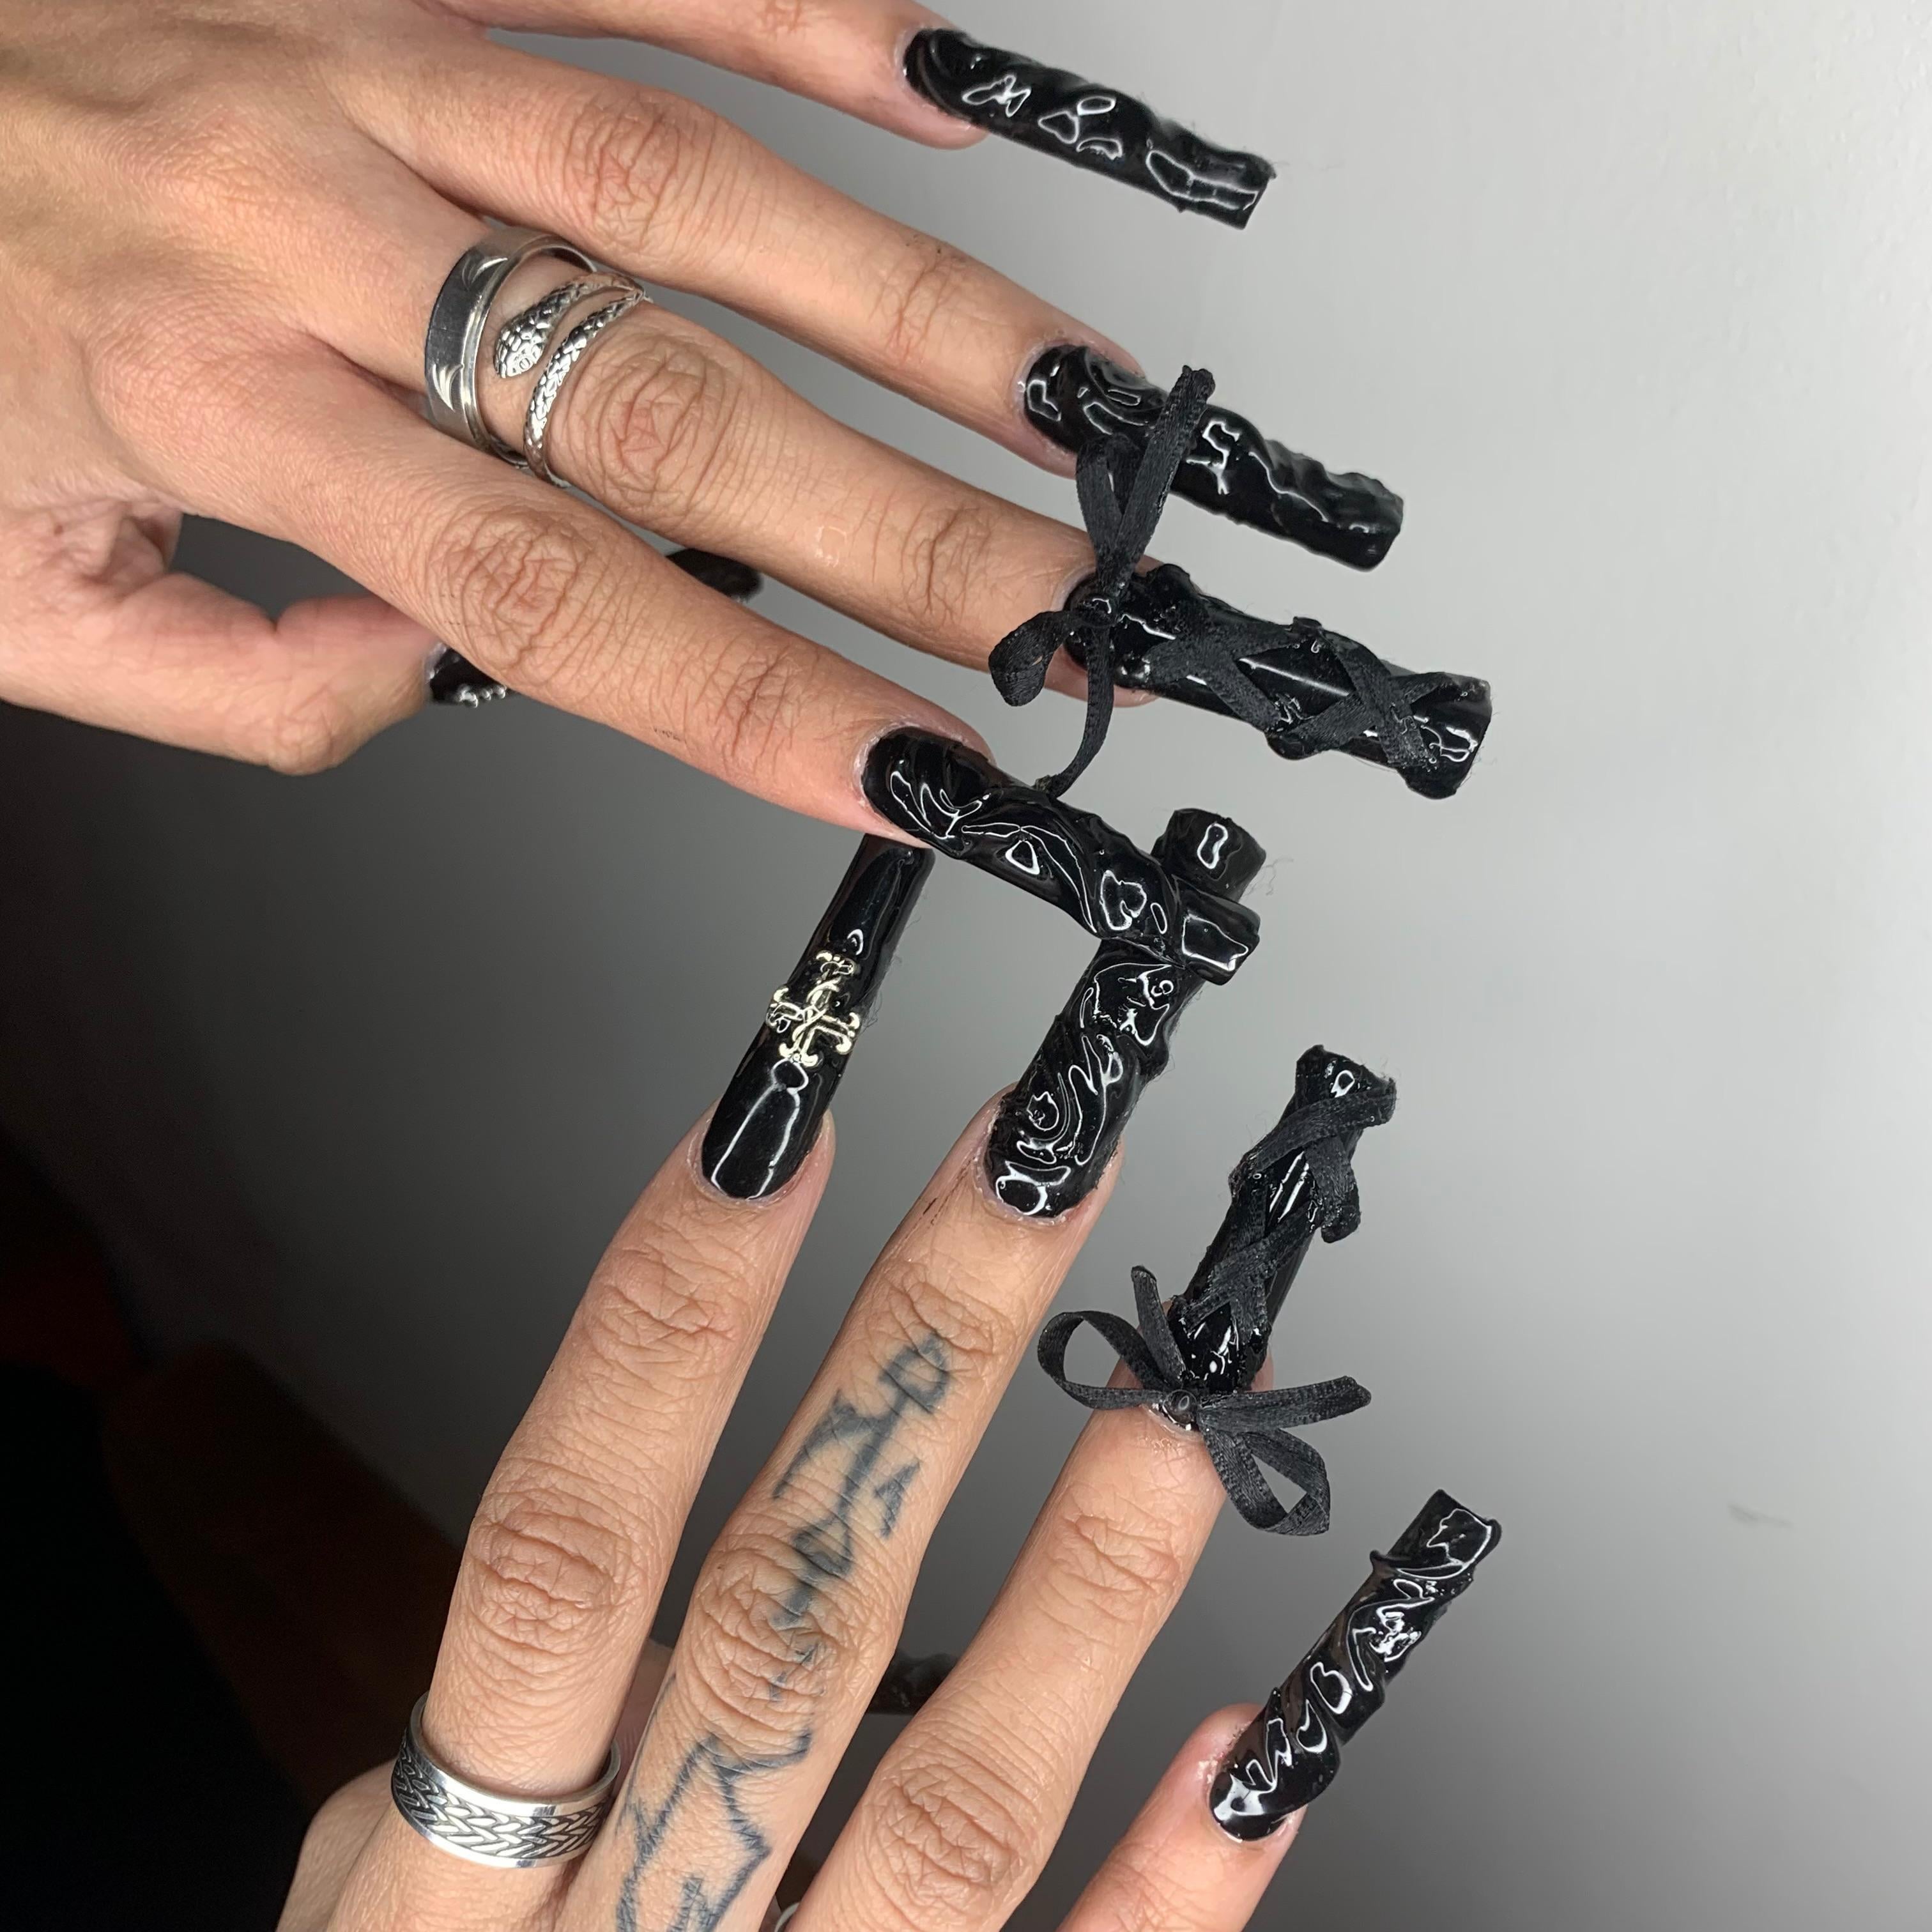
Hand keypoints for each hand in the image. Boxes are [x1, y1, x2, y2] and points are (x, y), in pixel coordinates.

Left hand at [0, 0, 1123, 815]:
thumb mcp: (7, 591)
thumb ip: (245, 677)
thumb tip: (448, 666)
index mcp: (201, 400)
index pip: (540, 591)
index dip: (746, 696)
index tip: (902, 765)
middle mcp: (292, 217)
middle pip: (656, 397)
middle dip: (894, 522)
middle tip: (1063, 605)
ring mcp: (344, 57)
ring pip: (674, 174)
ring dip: (899, 293)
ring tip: (1062, 395)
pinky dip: (789, 10)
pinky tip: (932, 79)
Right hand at [276, 1100, 1300, 1930]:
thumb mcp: (376, 1904)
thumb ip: (494, 1727)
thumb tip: (612, 1506)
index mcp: (453, 1870)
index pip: (559, 1540)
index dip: (664, 1327)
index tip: (777, 1120)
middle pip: (782, 1613)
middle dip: (915, 1360)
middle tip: (1039, 1164)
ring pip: (950, 1812)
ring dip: (1078, 1598)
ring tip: (1178, 1411)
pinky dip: (1172, 1889)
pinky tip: (1266, 1740)